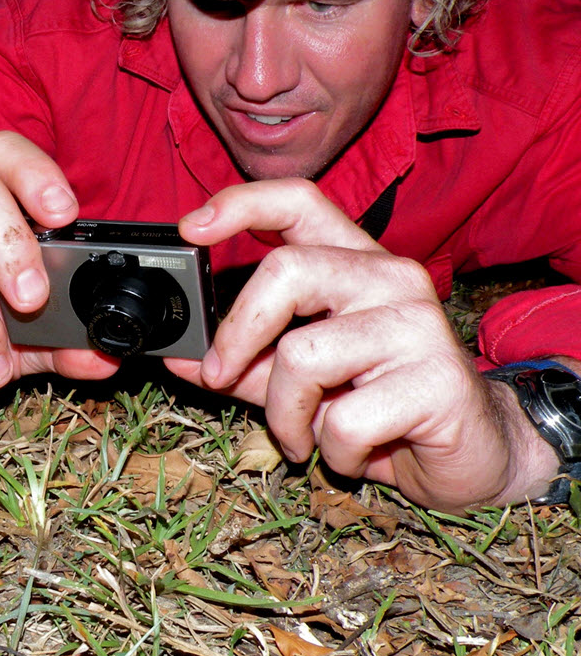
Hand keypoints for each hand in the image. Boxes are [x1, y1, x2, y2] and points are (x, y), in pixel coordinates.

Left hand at [163, 178, 558, 512]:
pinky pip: (342, 419)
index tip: (191, 227)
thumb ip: (246, 364)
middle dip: (236, 335)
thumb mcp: (302, 381)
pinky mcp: (436, 380)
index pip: (299, 202)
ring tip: (303, 436)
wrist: (474, 453)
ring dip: (284, 414)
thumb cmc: (382, 408)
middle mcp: (389, 278)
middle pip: (286, 270)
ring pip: (302, 355)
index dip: (240, 204)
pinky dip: (330, 451)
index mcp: (355, 264)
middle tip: (222, 376)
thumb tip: (181, 357)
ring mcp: (416, 325)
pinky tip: (351, 453)